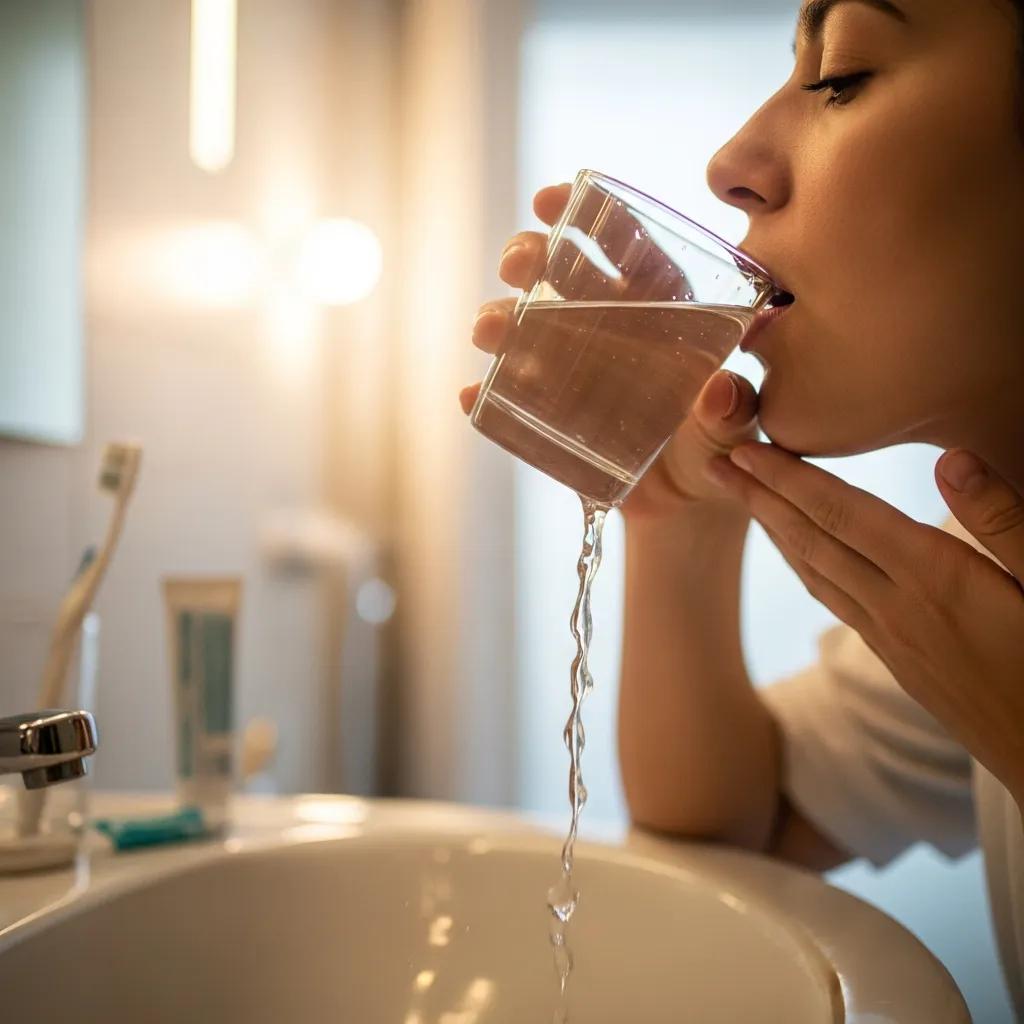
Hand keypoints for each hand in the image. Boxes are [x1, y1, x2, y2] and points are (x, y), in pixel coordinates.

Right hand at [460, 183, 760, 518]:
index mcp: (658, 310)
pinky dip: (486, 396)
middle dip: (528, 257)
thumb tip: (720, 391)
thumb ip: (733, 412)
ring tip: (490, 330)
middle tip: (516, 265)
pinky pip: (507, 399)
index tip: (550, 202)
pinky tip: (472, 395)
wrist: (685, 509)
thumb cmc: (717, 451)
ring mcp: (569, 370)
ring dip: (499, 319)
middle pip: (559, 277)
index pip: (622, 248)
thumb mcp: (731, 433)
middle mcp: (607, 329)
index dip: (586, 218)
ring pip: (523, 327)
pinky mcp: (546, 416)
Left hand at [704, 443, 1023, 803]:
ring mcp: (891, 637)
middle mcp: (897, 606)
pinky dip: (802, 565)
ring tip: (740, 497)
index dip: (787, 477)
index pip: (840, 513)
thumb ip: (1002, 520)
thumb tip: (950, 458)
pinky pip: (831, 598)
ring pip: (813, 571)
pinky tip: (795, 553)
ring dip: (771, 529)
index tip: (742, 448)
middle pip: (810, 539)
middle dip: (758, 497)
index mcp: (934, 577)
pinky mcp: (897, 660)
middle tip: (712, 463)